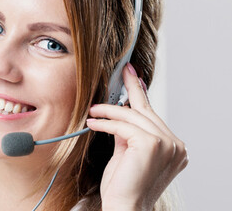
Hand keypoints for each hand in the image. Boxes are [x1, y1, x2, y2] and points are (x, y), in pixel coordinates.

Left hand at [86, 63, 187, 210]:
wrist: (125, 206)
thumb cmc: (124, 186)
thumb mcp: (127, 153)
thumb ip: (128, 134)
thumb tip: (120, 113)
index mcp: (174, 147)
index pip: (153, 116)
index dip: (142, 94)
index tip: (133, 75)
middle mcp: (175, 145)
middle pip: (146, 111)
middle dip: (130, 90)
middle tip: (121, 71)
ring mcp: (167, 144)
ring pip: (133, 117)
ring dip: (109, 111)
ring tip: (93, 110)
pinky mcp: (152, 145)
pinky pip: (124, 126)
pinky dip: (106, 123)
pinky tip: (93, 122)